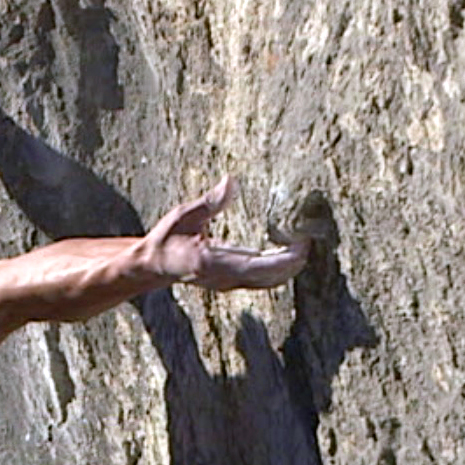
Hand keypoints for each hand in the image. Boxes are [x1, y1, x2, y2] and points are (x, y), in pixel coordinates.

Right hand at [133, 178, 309, 289]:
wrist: (153, 266)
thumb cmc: (167, 239)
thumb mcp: (183, 216)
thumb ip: (210, 202)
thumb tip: (232, 181)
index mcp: (211, 263)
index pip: (256, 266)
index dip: (283, 259)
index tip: (302, 243)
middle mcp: (223, 279)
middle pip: (270, 278)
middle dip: (294, 260)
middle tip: (310, 236)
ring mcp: (228, 284)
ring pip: (269, 282)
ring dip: (289, 265)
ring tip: (304, 241)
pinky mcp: (232, 282)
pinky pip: (263, 280)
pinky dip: (279, 268)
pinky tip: (289, 251)